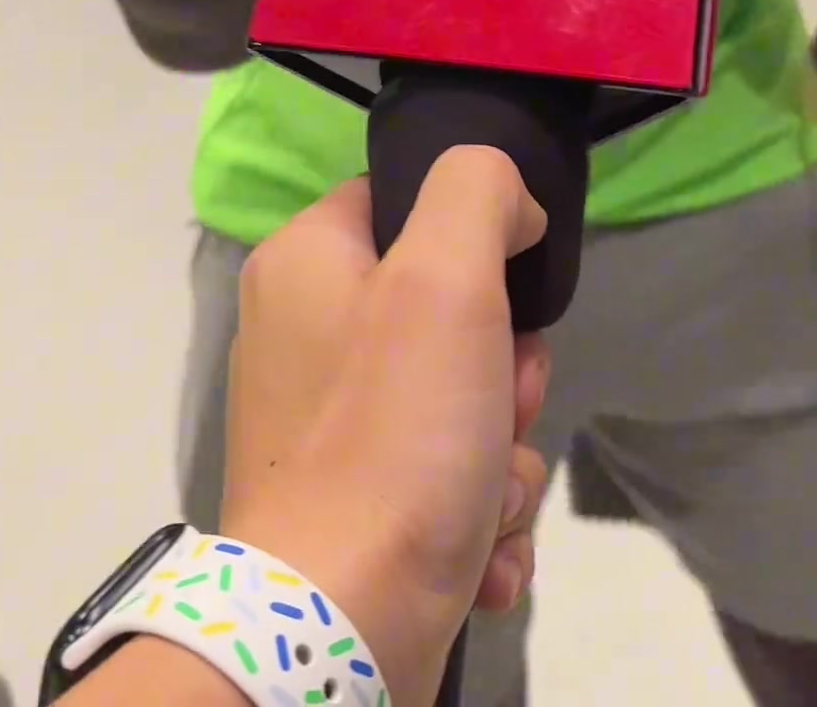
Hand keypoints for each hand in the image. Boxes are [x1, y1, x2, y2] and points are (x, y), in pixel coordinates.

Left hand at [221, 148, 550, 706]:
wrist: (337, 624)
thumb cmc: (389, 434)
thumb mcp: (445, 274)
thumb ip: (480, 193)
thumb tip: (511, 206)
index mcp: (305, 266)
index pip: (406, 205)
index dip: (477, 247)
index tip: (503, 301)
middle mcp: (306, 340)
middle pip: (452, 320)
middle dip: (504, 378)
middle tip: (497, 410)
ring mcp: (329, 435)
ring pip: (466, 413)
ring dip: (504, 462)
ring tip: (484, 501)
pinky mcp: (357, 514)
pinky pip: (450, 491)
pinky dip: (481, 524)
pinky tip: (481, 555)